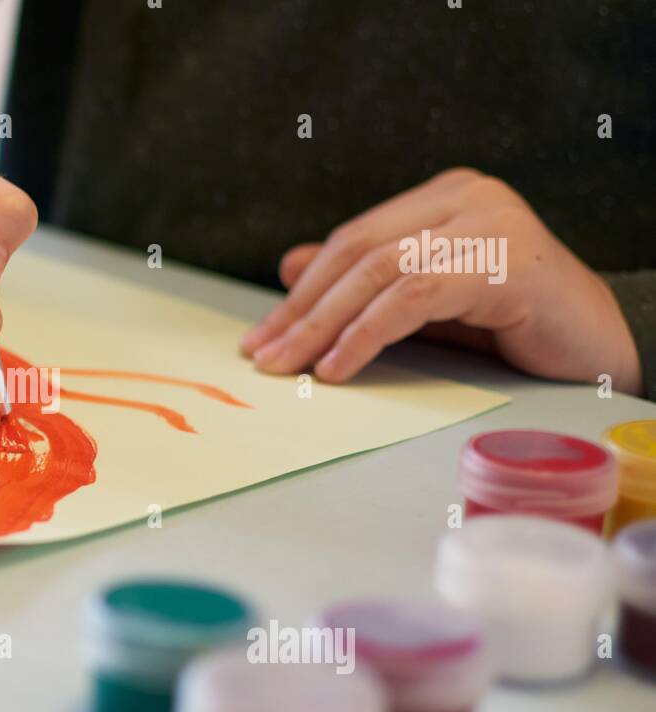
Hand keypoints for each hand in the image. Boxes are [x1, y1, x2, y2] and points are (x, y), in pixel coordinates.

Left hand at [240, 167, 641, 394]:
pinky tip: (337, 368)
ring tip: (289, 368)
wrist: (597, 350)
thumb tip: (289, 267)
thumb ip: (366, 283)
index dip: (302, 292)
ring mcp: (490, 222)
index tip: (261, 336)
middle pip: (359, 253)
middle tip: (263, 356)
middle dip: (302, 311)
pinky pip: (414, 297)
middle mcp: (466, 197)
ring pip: (379, 272)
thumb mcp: (424, 303)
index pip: (353, 242)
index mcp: (444, 198)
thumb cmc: (512, 327)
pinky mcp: (506, 262)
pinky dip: (366, 335)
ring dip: (323, 326)